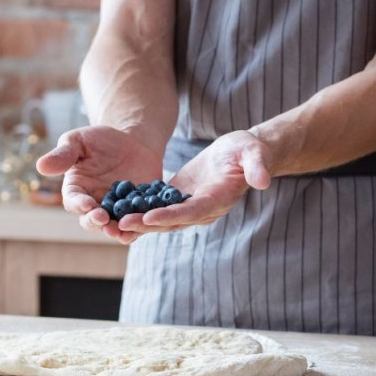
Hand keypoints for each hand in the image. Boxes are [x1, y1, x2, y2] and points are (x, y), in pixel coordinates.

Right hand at [36, 126, 162, 243]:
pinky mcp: (137, 212)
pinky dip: (139, 227)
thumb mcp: (79, 141)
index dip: (79, 204)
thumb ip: (63, 154)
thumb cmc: (100, 140)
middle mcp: (94, 205)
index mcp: (76, 190)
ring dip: (117, 230)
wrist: (133, 142)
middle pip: (91, 221)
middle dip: (96, 221)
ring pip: (114, 227)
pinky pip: (137, 224)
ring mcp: (116, 211)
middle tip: (103, 219)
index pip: (74, 201)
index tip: (87, 204)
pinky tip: (143, 224)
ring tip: (120, 228)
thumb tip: (41, 166)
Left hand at [118, 131, 272, 233]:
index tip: (149, 218)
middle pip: (172, 221)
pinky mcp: (179, 198)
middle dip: (146, 224)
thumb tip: (263, 181)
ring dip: (138, 221)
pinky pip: (157, 207)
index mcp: (218, 200)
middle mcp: (202, 209)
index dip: (171, 216)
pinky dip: (139, 210)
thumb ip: (258, 166)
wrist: (242, 154)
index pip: (193, 212)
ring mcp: (190, 206)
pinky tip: (116, 209)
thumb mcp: (255, 153)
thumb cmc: (249, 150)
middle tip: (120, 225)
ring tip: (112, 222)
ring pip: (161, 218)